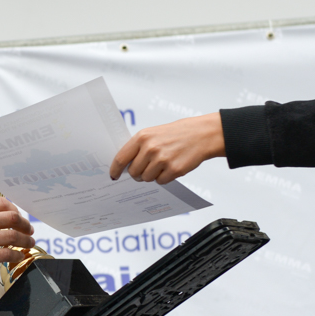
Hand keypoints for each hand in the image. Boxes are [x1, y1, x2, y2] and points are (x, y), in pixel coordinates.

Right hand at [0, 196, 34, 276]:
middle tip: (28, 230)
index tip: (19, 216)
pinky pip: (7, 253)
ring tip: (28, 243)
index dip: (16, 210)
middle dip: (25, 224)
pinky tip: (17, 255)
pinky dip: (16, 254)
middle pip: (13, 217)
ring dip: (25, 240)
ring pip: (14, 236)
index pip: (3, 203)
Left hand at [109, 112, 225, 183]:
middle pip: (133, 172)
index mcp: (142, 137)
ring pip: (146, 179)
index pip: (121, 158)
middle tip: (146, 168)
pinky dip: (164, 178)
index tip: (113, 176)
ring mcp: (162, 160)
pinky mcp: (174, 170)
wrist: (201, 134)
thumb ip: (138, 147)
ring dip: (152, 175)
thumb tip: (124, 165)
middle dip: (137, 174)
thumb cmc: (176, 134)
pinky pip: (161, 182)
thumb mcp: (153, 133)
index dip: (115, 170)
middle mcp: (150, 148)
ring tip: (162, 164)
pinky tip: (171, 166)